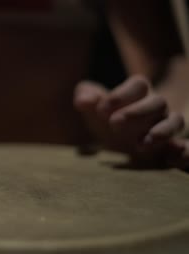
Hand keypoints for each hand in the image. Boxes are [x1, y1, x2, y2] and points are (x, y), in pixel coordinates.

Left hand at [74, 75, 188, 167]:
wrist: (113, 137)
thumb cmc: (104, 116)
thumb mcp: (91, 107)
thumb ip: (85, 97)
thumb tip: (83, 101)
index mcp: (137, 92)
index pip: (138, 85)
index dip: (121, 95)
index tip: (101, 110)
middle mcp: (155, 107)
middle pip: (158, 102)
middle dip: (137, 113)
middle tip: (114, 123)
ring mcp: (166, 126)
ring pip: (176, 122)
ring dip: (161, 132)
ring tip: (140, 145)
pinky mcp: (170, 147)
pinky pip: (187, 147)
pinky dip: (185, 152)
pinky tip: (172, 159)